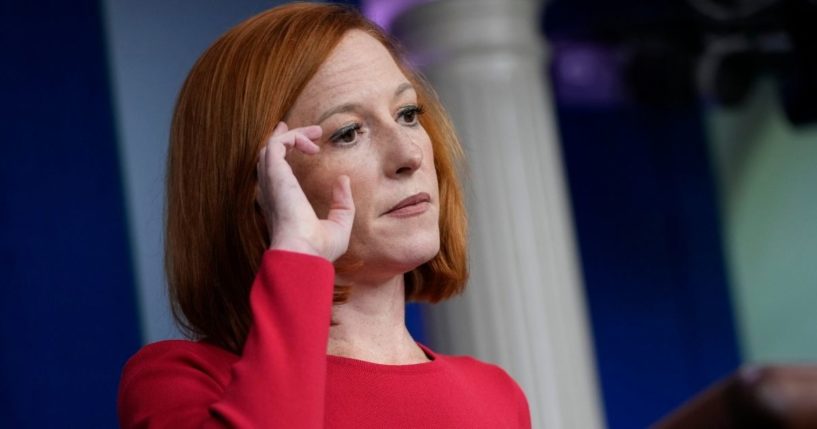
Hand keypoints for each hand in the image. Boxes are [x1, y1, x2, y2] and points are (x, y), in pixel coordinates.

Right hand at [256, 121, 354, 261]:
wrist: (303, 254)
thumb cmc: (318, 248)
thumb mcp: (339, 224)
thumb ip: (341, 202)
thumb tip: (343, 180)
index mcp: (282, 205)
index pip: (276, 174)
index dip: (285, 155)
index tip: (301, 142)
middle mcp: (272, 192)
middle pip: (269, 157)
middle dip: (286, 138)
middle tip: (312, 132)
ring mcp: (270, 183)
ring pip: (271, 147)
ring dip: (292, 135)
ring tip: (316, 133)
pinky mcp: (274, 174)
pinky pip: (276, 144)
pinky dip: (292, 138)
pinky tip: (312, 146)